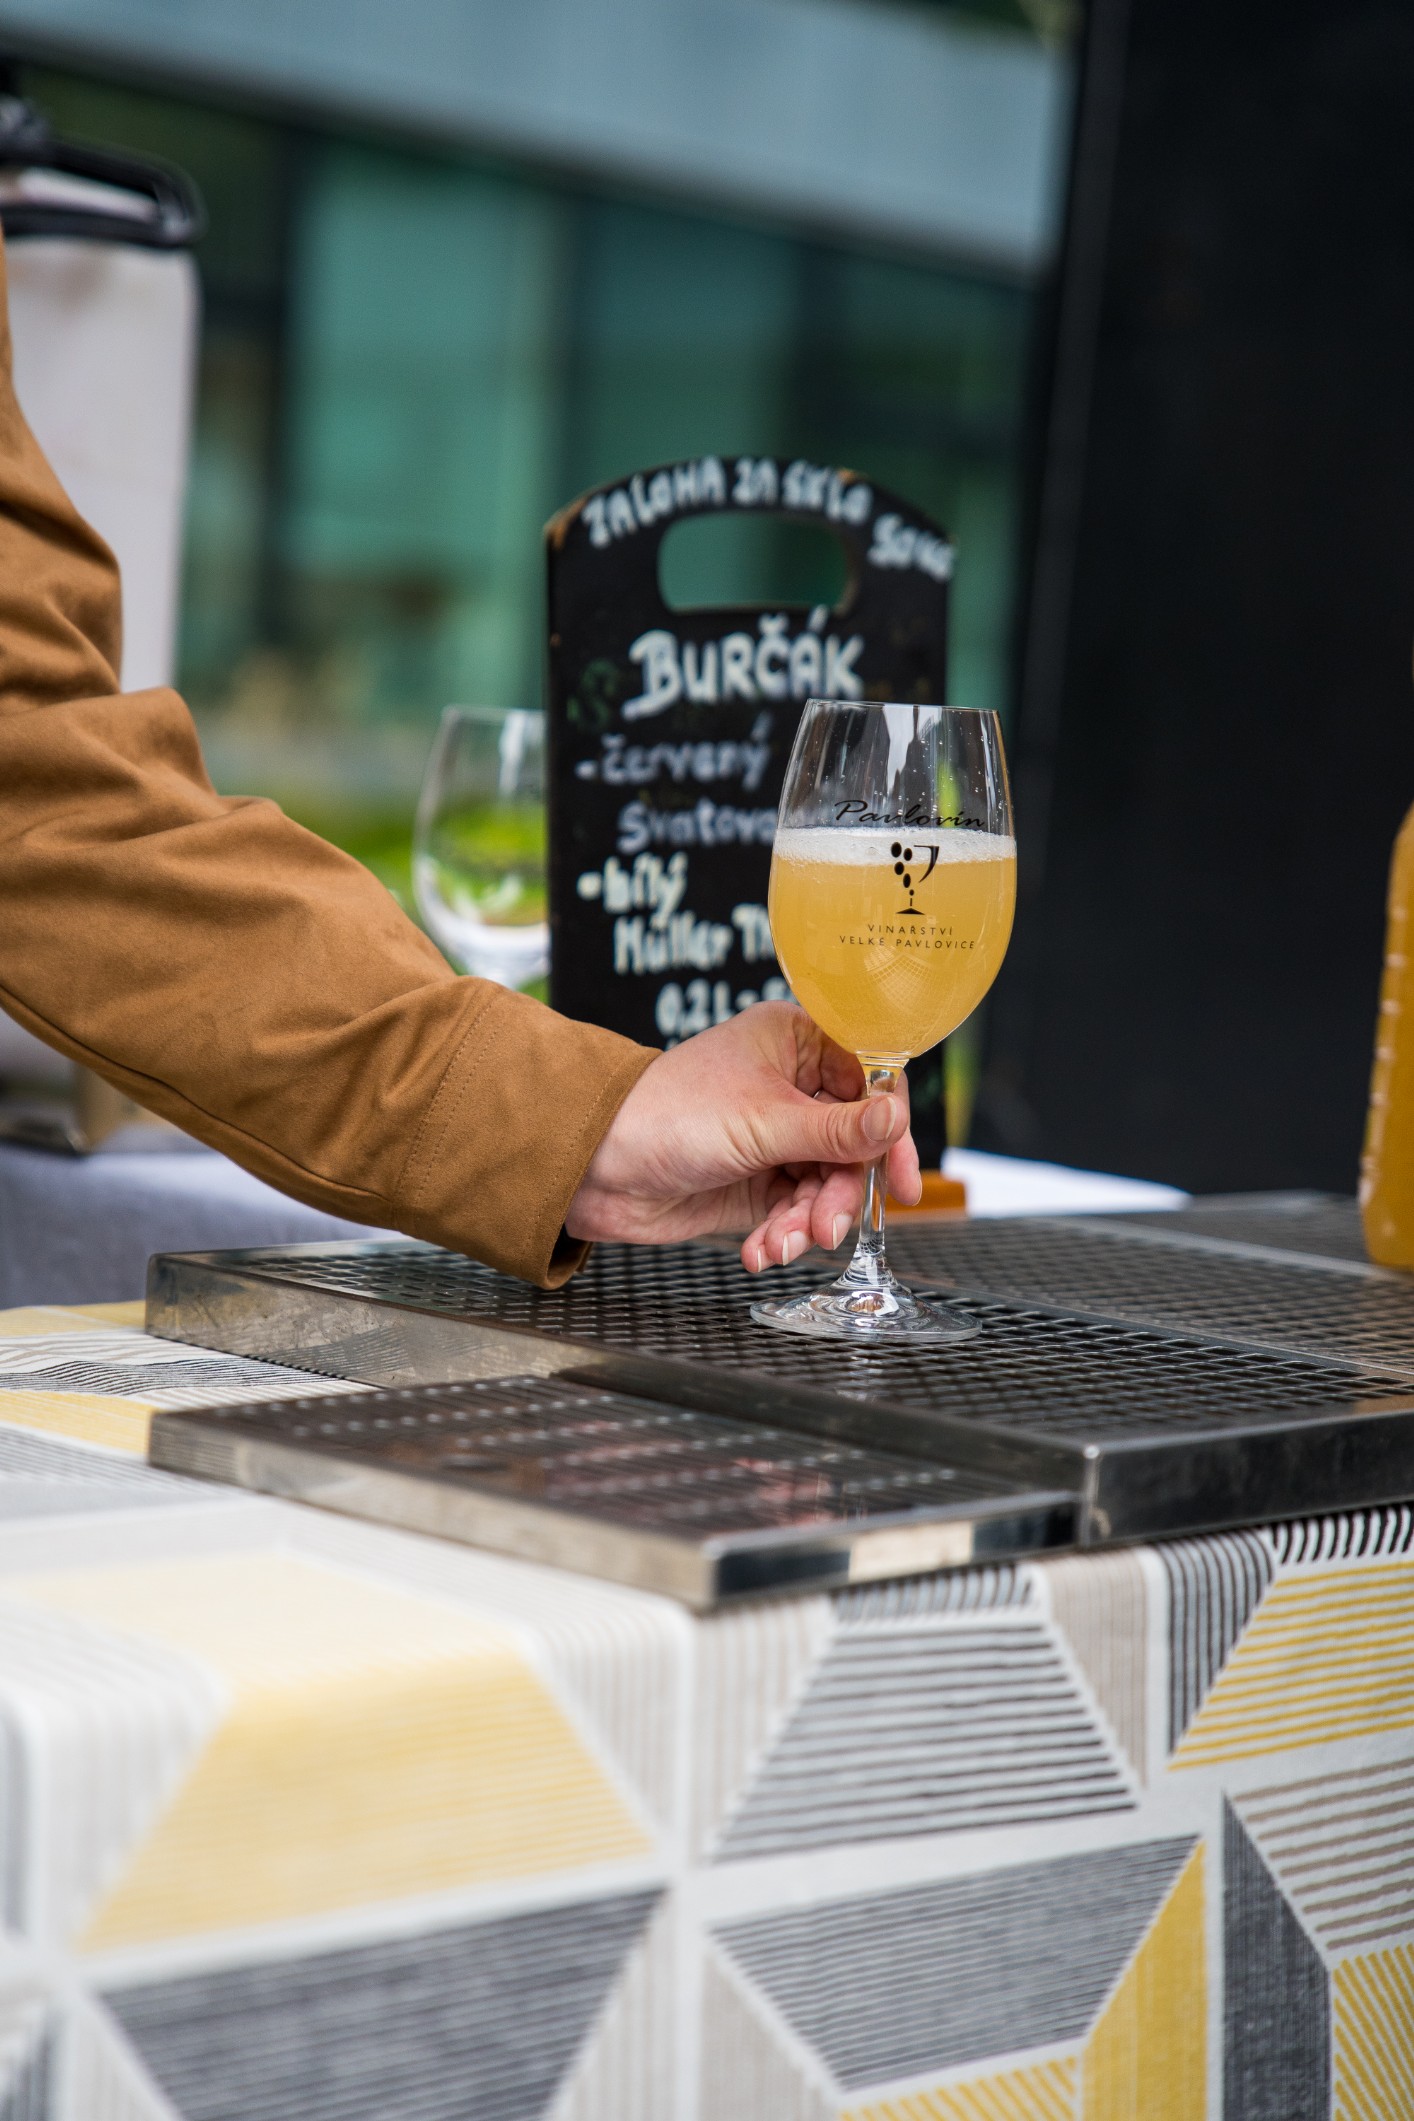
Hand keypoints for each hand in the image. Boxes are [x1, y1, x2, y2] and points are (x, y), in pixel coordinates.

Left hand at [565, 1000, 921, 1271]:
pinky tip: (761, 1251)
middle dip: (840, 1193)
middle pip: (852, 1145)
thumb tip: (898, 1119)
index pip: (870, 1083)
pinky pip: (795, 1210)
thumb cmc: (665, 1117)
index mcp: (796, 1043)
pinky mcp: (757, 1182)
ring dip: (808, 1221)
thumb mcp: (764, 1123)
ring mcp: (774, 1137)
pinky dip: (783, 1234)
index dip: (890, 1133)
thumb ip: (837, 1130)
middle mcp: (790, 1086)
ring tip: (781, 1243)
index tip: (903, 1181)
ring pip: (826, 1184)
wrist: (593, 1167)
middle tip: (828, 1228)